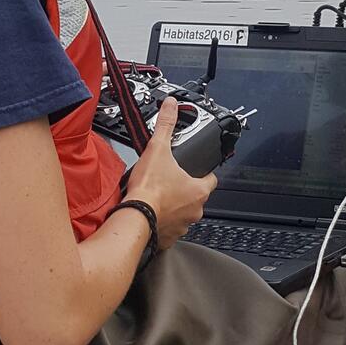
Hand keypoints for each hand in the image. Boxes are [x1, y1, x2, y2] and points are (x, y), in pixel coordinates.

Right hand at [126, 99, 216, 247]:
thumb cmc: (149, 188)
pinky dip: (162, 223)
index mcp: (199, 190)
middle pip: (196, 196)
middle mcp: (196, 210)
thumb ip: (166, 125)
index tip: (195, 170)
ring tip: (158, 197)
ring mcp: (183, 226)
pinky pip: (169, 230)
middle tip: (169, 181)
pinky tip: (151, 213)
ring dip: (174, 207)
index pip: (211, 179)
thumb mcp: (158, 148)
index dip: (203, 172)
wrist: (135, 217)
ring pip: (183, 214)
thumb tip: (171, 106)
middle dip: (184, 189)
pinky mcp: (169, 238)